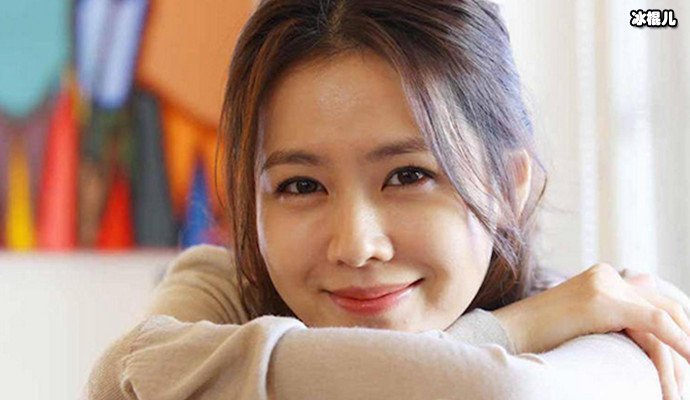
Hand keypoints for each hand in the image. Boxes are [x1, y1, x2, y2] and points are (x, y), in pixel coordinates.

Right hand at [492, 263, 689, 398]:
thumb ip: (611, 324)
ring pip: (663, 318)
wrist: (507, 336)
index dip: (681, 326)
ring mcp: (604, 285)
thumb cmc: (539, 338)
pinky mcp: (602, 301)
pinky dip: (679, 344)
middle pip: (666, 305)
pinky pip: (655, 323)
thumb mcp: (584, 326)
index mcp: (602, 278)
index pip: (655, 298)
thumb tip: (646, 345)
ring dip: (680, 355)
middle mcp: (607, 276)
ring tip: (681, 388)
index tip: (688, 354)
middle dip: (686, 339)